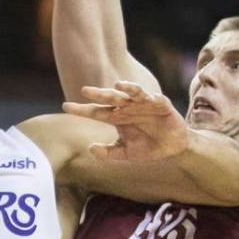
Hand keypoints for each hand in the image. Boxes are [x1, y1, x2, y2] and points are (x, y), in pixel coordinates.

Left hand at [63, 81, 188, 160]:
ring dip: (124, 88)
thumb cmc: (147, 147)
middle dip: (98, 94)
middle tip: (84, 90)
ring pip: (131, 93)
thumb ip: (109, 152)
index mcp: (117, 118)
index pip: (96, 112)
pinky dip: (147, 95)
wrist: (172, 148)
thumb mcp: (126, 153)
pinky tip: (142, 94)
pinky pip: (152, 97)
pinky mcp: (160, 104)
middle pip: (110, 99)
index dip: (81, 109)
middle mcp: (127, 108)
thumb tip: (90, 149)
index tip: (65, 106)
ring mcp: (143, 104)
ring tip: (115, 86)